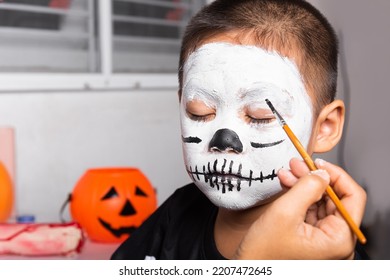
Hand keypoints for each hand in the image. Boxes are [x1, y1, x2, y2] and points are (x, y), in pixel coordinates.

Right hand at [234, 158, 366, 258]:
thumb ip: (307, 188)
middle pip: (335, 198)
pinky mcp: (313, 238)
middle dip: (315, 178)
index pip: (352, 197)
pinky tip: (288, 183)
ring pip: (322, 202)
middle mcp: (336, 242)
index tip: (318, 163)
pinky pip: (311, 210)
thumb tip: (322, 172)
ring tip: (288, 172)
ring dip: (304, 184)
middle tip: (298, 164)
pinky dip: (300, 195)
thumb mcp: (285, 212)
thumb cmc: (263, 252)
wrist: (248, 267)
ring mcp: (325, 240)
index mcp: (338, 240)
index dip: (336, 176)